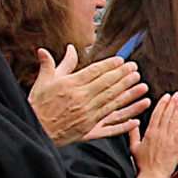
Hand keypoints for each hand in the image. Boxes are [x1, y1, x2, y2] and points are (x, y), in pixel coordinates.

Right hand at [31, 45, 146, 144]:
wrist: (35, 129)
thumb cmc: (38, 104)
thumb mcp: (44, 81)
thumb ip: (55, 63)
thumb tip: (67, 48)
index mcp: (70, 85)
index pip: (95, 72)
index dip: (110, 66)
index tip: (121, 60)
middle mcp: (81, 99)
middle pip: (107, 85)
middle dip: (123, 76)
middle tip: (135, 68)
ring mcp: (86, 114)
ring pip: (112, 102)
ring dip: (129, 94)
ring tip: (141, 86)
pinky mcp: (88, 128)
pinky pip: (110, 125)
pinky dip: (124, 123)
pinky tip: (136, 119)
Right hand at [131, 93, 177, 177]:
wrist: (152, 175)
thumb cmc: (143, 163)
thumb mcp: (134, 147)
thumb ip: (133, 134)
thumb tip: (130, 121)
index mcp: (149, 133)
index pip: (157, 114)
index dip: (162, 104)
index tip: (166, 96)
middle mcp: (160, 134)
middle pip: (167, 115)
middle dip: (172, 103)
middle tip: (177, 94)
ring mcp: (169, 140)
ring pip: (175, 121)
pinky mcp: (176, 146)